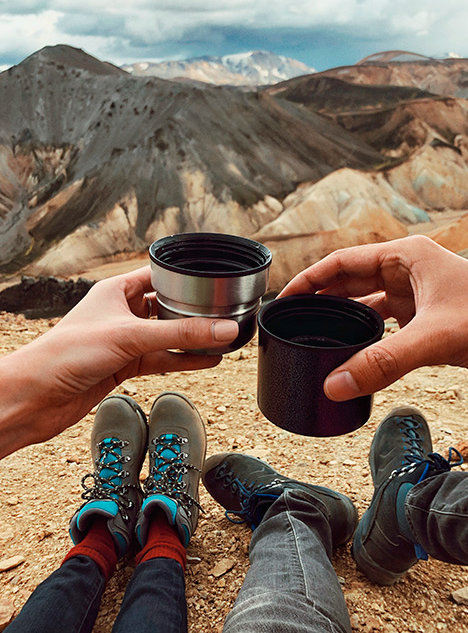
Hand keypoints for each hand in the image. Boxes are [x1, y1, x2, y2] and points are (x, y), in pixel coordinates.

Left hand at [0, 266, 238, 457]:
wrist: (35, 397)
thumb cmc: (66, 354)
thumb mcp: (130, 337)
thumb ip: (180, 334)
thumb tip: (223, 330)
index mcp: (117, 291)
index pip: (158, 275)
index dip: (185, 278)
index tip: (214, 282)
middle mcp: (122, 312)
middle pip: (167, 307)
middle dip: (195, 312)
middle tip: (226, 314)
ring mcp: (124, 340)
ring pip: (167, 336)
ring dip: (193, 340)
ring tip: (225, 339)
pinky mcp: (125, 365)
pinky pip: (162, 359)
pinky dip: (184, 361)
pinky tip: (207, 361)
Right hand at [279, 235, 467, 400]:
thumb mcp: (435, 337)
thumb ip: (383, 362)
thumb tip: (334, 384)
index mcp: (406, 256)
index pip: (343, 262)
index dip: (310, 279)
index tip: (284, 297)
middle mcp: (409, 271)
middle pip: (351, 283)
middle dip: (322, 301)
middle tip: (291, 321)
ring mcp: (418, 296)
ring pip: (368, 306)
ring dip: (344, 321)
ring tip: (314, 337)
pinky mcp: (426, 320)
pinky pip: (385, 327)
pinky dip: (367, 339)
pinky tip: (352, 353)